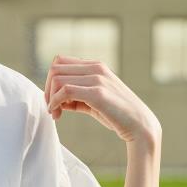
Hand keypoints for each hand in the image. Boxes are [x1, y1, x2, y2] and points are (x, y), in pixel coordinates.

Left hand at [44, 54, 160, 143]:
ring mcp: (97, 78)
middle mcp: (96, 68)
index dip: (51, 81)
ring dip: (50, 98)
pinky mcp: (97, 93)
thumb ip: (77, 96)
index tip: (53, 100)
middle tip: (51, 108)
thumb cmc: (116, 115)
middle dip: (47, 89)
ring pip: (57, 79)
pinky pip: (65, 91)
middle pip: (55, 68)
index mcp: (96, 66)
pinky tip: (58, 115)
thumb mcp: (93, 101)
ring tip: (55, 114)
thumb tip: (56, 100)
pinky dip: (55, 103)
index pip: (60, 61)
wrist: (138, 124)